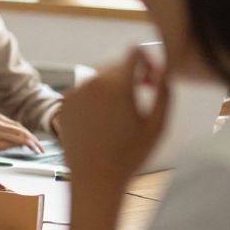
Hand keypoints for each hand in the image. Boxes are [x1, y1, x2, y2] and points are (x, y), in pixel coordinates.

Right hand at [0, 115, 42, 155]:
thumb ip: (3, 132)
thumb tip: (19, 142)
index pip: (19, 127)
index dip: (30, 135)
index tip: (37, 143)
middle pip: (22, 130)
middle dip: (33, 140)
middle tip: (41, 148)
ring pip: (19, 136)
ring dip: (31, 143)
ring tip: (37, 150)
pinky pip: (11, 143)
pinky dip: (22, 146)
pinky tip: (27, 150)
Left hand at [58, 47, 169, 188]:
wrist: (94, 177)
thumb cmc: (129, 155)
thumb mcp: (158, 124)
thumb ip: (164, 92)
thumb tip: (164, 71)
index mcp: (118, 85)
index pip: (134, 52)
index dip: (147, 60)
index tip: (153, 77)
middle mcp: (93, 82)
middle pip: (117, 62)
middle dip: (133, 72)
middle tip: (145, 91)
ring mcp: (75, 91)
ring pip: (100, 74)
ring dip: (115, 83)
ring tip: (126, 106)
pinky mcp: (64, 102)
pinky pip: (86, 87)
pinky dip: (97, 94)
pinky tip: (107, 115)